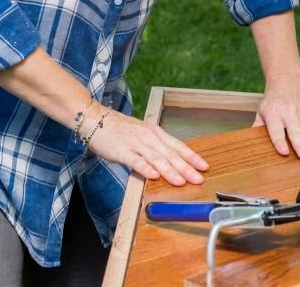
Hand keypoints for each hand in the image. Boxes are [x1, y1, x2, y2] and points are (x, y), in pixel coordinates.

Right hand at [83, 107, 208, 185]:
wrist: (95, 118)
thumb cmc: (119, 128)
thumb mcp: (142, 134)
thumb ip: (155, 147)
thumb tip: (171, 161)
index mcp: (156, 133)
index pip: (178, 146)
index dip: (192, 157)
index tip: (204, 166)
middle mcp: (149, 137)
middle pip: (171, 154)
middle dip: (187, 168)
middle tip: (199, 179)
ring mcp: (136, 143)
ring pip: (156, 158)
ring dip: (170, 171)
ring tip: (181, 181)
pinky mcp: (122, 151)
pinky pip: (135, 161)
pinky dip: (145, 168)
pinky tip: (154, 176)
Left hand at [254, 75, 299, 160]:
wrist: (286, 80)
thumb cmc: (272, 100)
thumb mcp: (261, 111)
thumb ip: (258, 127)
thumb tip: (251, 143)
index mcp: (274, 113)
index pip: (276, 129)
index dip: (280, 141)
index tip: (284, 153)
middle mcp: (289, 113)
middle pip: (296, 132)